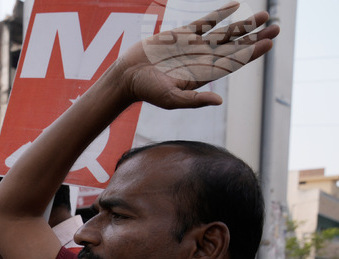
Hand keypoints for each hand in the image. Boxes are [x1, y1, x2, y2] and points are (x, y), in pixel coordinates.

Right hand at [116, 3, 277, 110]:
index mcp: (204, 73)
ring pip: (225, 33)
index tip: (269, 42)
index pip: (235, 61)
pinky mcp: (182, 34)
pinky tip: (235, 6)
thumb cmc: (147, 90)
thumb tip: (218, 102)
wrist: (128, 75)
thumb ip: (194, 100)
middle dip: (256, 37)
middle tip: (277, 27)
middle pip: (236, 46)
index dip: (253, 52)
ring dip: (244, 25)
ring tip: (264, 16)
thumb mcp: (171, 99)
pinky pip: (206, 22)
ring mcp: (194, 45)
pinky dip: (220, 14)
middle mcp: (203, 58)